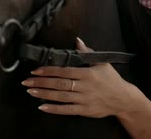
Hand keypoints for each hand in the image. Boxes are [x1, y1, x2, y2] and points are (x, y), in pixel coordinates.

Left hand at [22, 38, 142, 117]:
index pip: (65, 71)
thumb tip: (77, 40)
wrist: (123, 99)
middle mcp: (85, 87)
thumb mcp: (103, 63)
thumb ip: (88, 52)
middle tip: (26, 81)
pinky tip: (42, 107)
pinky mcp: (84, 110)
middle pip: (59, 84)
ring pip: (61, 97)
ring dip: (44, 94)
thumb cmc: (112, 80)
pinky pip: (66, 110)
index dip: (49, 70)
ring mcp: (84, 99)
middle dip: (41, 82)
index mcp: (88, 74)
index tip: (36, 70)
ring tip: (31, 91)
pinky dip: (54, 109)